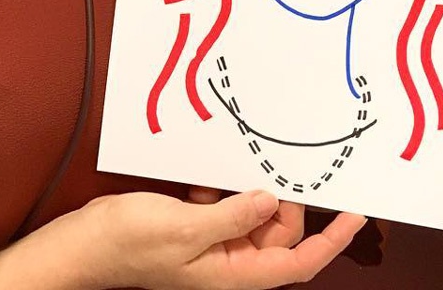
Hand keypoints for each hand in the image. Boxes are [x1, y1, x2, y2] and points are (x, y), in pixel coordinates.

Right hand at [86, 189, 366, 289]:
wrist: (88, 244)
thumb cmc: (130, 244)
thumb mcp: (186, 227)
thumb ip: (234, 215)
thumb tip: (272, 200)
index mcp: (234, 275)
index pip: (299, 262)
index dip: (331, 239)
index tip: (354, 212)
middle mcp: (229, 263)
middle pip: (279, 234)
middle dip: (282, 201)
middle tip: (278, 168)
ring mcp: (212, 245)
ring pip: (253, 216)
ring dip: (250, 191)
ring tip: (240, 167)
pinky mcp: (196, 227)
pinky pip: (226, 206)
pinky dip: (223, 188)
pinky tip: (208, 176)